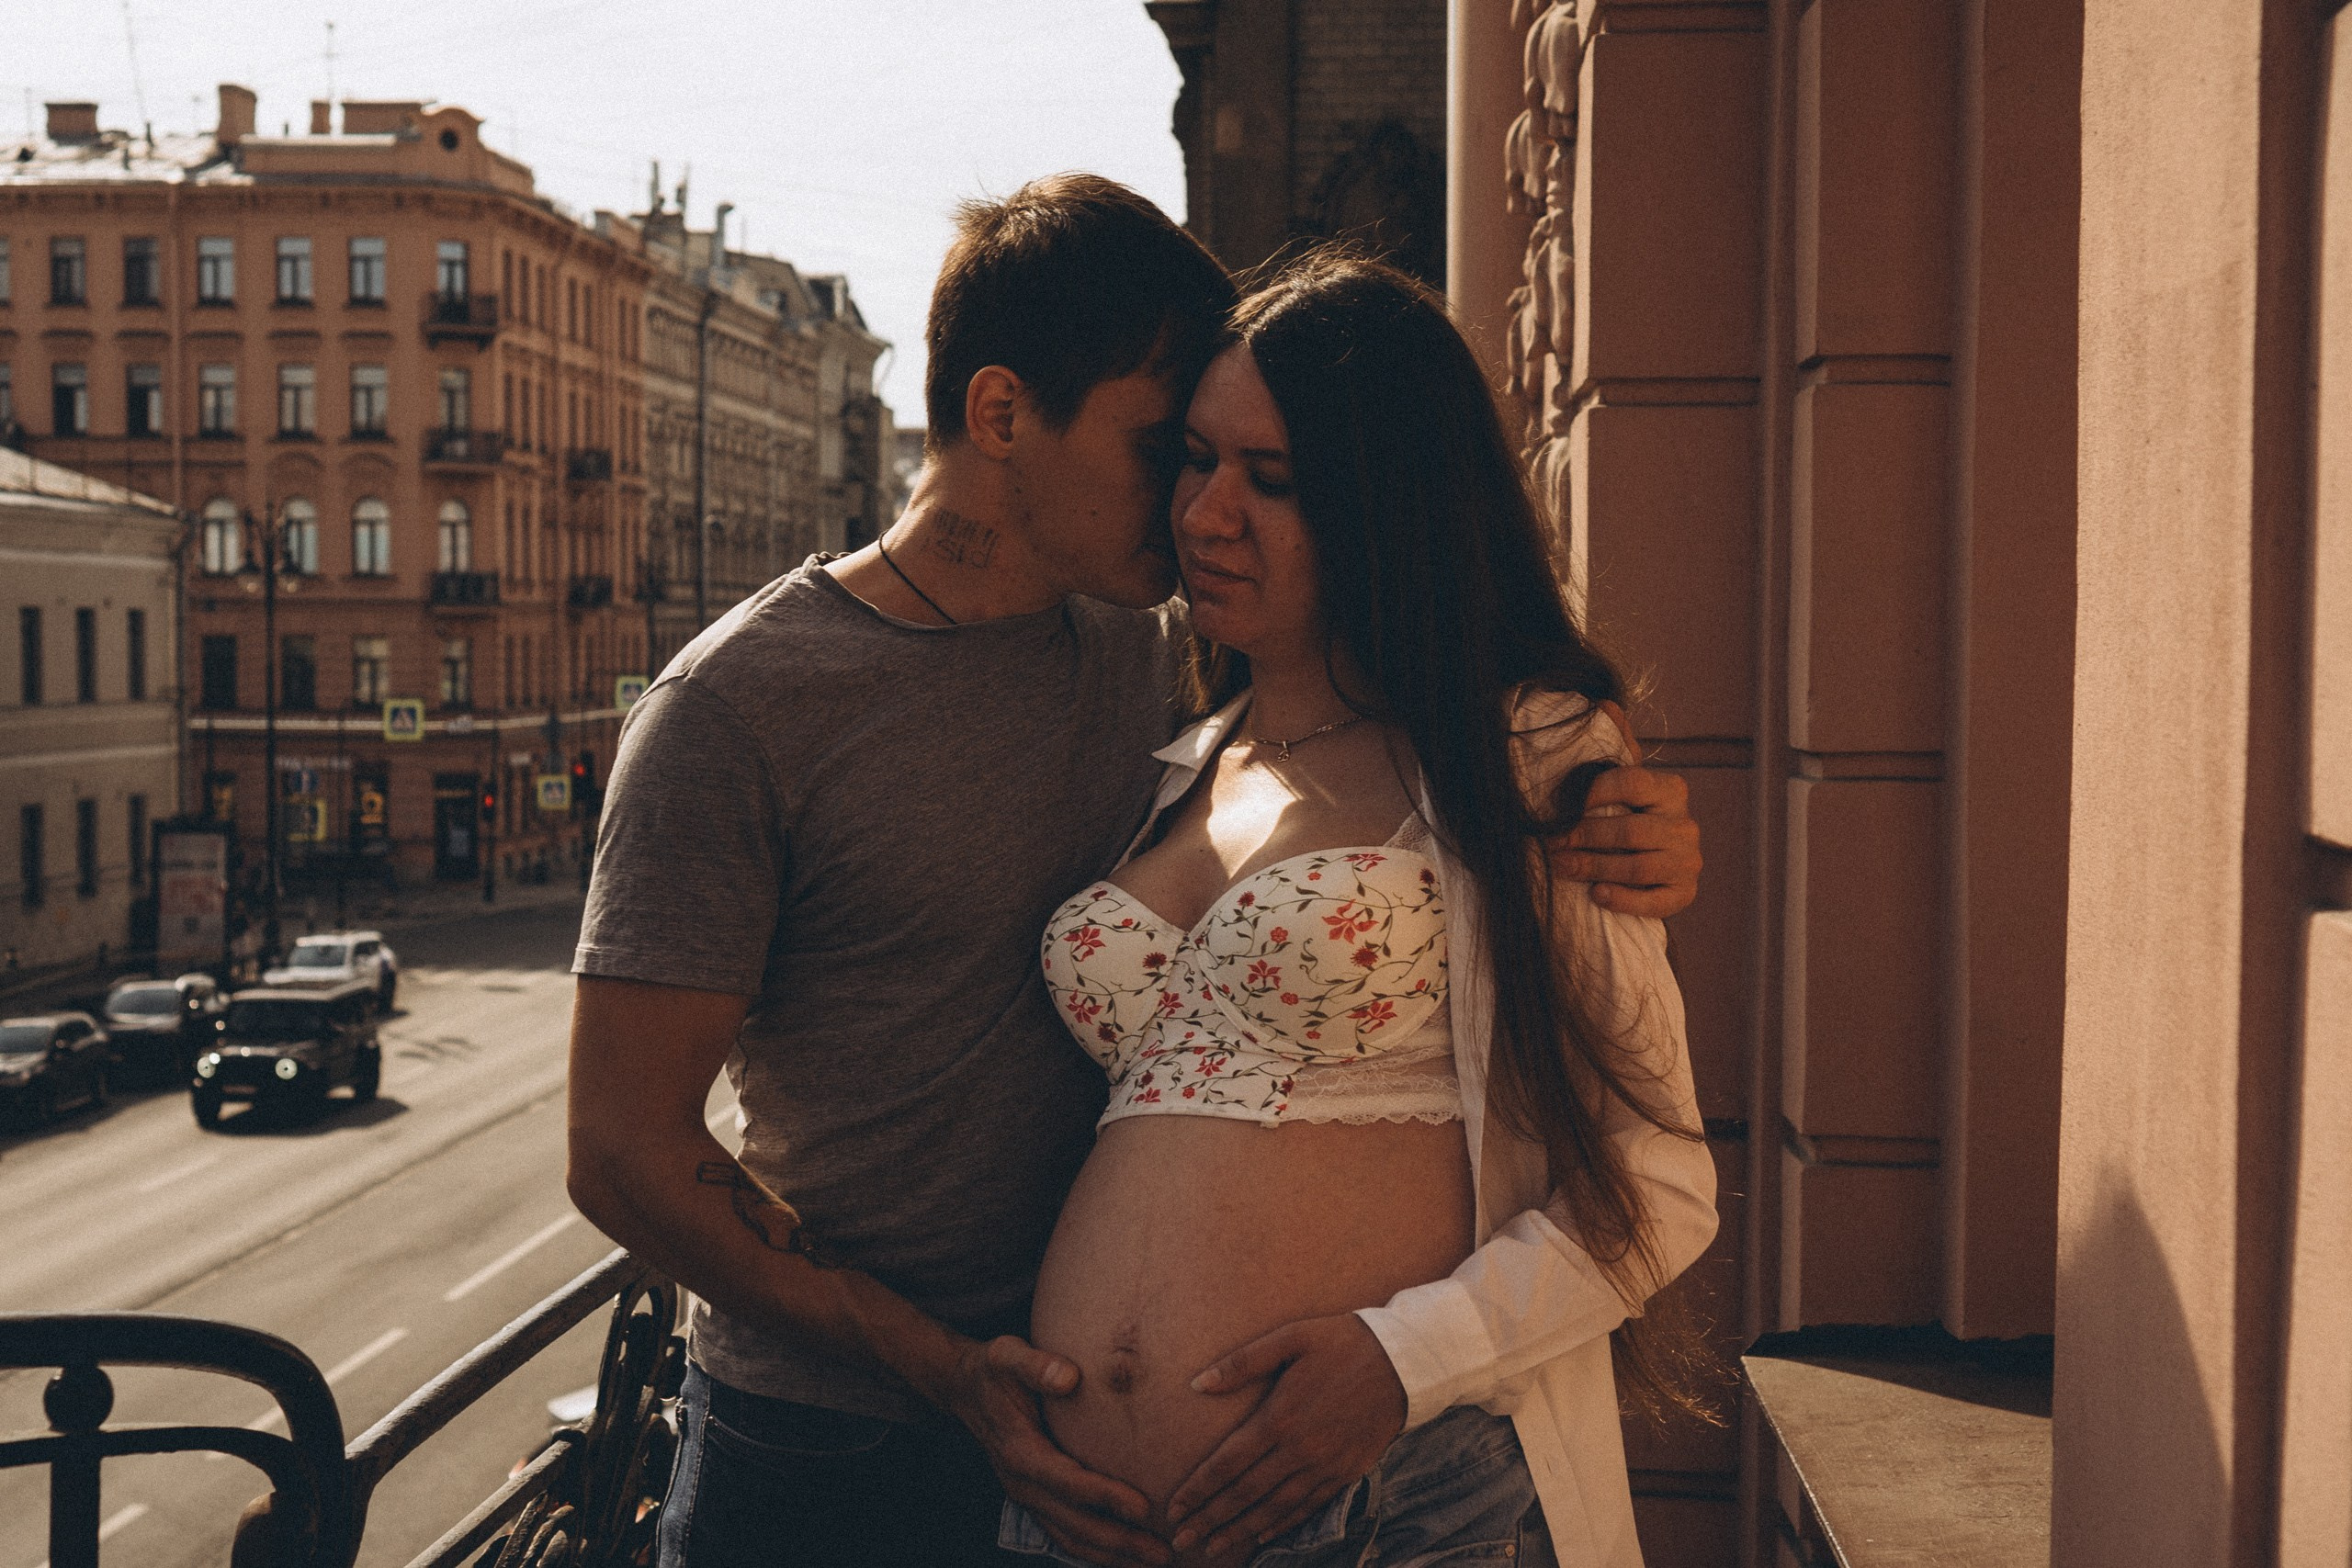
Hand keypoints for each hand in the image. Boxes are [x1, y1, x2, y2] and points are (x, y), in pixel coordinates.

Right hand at [940, 1334, 1167, 1566]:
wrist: (965, 1390)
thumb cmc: (994, 1371)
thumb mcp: (1007, 1355)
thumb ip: (1036, 1365)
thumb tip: (1069, 1377)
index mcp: (1020, 1452)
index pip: (1069, 1482)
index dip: (1106, 1498)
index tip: (1144, 1508)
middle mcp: (1022, 1484)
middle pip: (1075, 1525)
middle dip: (1120, 1542)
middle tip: (1164, 1554)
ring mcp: (1027, 1498)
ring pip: (1071, 1539)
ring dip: (1113, 1555)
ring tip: (1157, 1561)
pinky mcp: (1035, 1500)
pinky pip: (1065, 1535)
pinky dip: (1096, 1551)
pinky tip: (1125, 1555)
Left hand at [1164, 1315, 1404, 1558]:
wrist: (1404, 1361)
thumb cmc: (1341, 1342)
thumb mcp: (1291, 1337)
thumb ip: (1243, 1362)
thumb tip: (1198, 1384)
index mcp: (1279, 1417)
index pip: (1227, 1464)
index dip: (1198, 1489)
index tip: (1173, 1508)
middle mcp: (1299, 1450)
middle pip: (1245, 1494)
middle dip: (1210, 1519)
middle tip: (1181, 1540)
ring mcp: (1324, 1466)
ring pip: (1274, 1509)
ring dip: (1240, 1530)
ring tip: (1213, 1547)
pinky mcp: (1346, 1473)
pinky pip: (1307, 1507)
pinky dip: (1281, 1525)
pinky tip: (1261, 1535)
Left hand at [1553, 737, 1700, 915]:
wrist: (1645, 867)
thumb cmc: (1625, 816)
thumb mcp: (1619, 782)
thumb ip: (1613, 747)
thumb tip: (1604, 704)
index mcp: (1671, 790)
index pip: (1633, 782)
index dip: (1594, 793)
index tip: (1563, 804)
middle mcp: (1686, 825)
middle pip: (1631, 830)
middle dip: (1584, 836)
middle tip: (1550, 842)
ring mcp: (1688, 861)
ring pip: (1639, 866)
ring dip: (1594, 867)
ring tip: (1561, 866)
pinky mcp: (1684, 893)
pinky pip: (1655, 901)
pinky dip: (1624, 899)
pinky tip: (1597, 894)